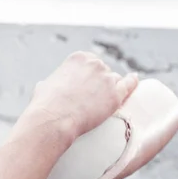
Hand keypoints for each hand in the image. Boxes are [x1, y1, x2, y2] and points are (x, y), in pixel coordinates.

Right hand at [22, 51, 138, 139]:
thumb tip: (48, 87)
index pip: (90, 63)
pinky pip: (129, 85)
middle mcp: (95, 63)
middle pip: (103, 71)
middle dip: (98, 83)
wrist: (53, 120)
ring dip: (109, 89)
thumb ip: (54, 81)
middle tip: (88, 99)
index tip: (82, 86)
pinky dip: (132, 83)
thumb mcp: (44, 85)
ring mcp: (107, 78)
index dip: (87, 76)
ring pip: (114, 80)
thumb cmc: (44, 106)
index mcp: (78, 58)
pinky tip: (133, 80)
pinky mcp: (116, 95)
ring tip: (98, 104)